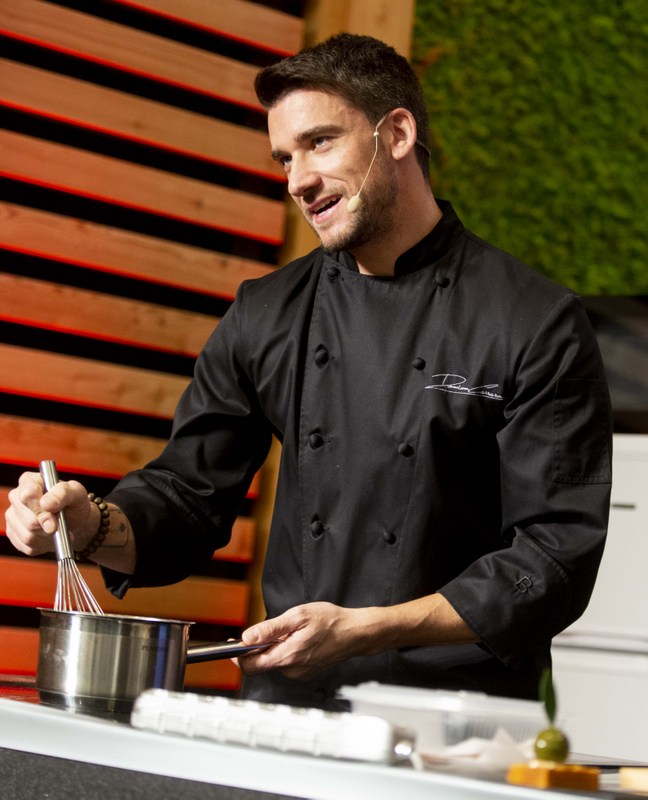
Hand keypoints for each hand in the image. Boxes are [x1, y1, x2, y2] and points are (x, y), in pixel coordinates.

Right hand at [5, 471, 95, 556]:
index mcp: (30, 481)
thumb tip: (46, 502)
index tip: (54, 512)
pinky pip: (26, 545)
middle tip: (59, 524)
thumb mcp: (76, 493)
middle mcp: (17, 497)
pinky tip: (48, 536)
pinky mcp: (13, 534)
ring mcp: (13, 516)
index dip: (40, 507)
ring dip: (47, 535)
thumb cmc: (74, 503)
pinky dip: (42, 544)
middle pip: (28, 518)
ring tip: (56, 529)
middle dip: (48, 524)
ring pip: (27, 534)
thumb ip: (63, 493)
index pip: (27, 494)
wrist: (75, 522)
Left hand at [237, 602, 368, 680]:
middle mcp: (291, 670)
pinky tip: (296, 639)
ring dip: (272, 649)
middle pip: (260, 665)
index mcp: (287, 656)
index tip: (233, 644)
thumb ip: (270, 629)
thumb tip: (247, 637)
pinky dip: (284, 652)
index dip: (238, 655)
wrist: (355, 633)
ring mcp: (299, 673)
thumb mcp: (297, 616)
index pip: (250, 666)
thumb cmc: (330, 621)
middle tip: (263, 631)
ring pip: (273, 664)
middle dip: (256, 649)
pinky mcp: (306, 672)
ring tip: (288, 632)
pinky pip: (286, 664)